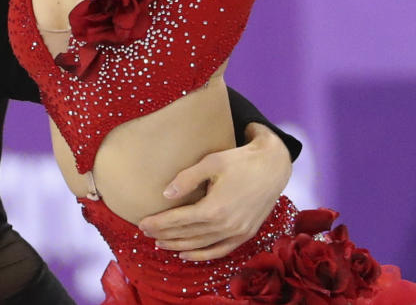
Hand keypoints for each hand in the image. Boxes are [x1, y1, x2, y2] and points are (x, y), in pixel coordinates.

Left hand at [137, 125, 291, 260]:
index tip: (142, 223)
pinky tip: (186, 254)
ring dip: (178, 246)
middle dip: (164, 234)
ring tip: (160, 243)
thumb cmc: (240, 160)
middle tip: (145, 232)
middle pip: (187, 234)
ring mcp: (237, 232)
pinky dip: (202, 255)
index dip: (159, 223)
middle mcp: (226, 225)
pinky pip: (220, 250)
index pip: (179, 220)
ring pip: (201, 245)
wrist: (273, 166)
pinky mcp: (245, 234)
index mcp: (215, 208)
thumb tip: (166, 194)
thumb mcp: (211, 162)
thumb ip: (187, 179)